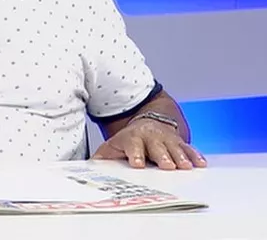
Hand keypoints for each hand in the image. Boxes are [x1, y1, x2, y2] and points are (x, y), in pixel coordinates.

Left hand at [92, 119, 206, 169]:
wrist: (148, 122)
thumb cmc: (129, 140)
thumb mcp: (114, 145)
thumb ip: (103, 156)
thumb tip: (88, 167)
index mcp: (133, 138)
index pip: (133, 146)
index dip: (135, 154)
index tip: (138, 164)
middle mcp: (151, 137)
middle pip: (157, 147)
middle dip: (162, 156)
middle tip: (168, 166)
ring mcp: (166, 139)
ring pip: (175, 148)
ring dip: (181, 157)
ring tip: (186, 167)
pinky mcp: (180, 142)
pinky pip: (189, 148)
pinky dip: (195, 155)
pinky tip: (201, 163)